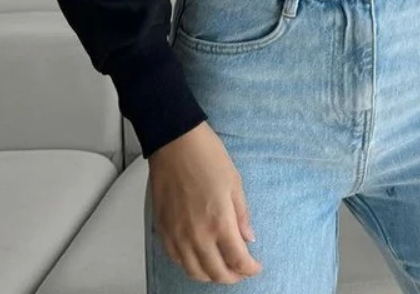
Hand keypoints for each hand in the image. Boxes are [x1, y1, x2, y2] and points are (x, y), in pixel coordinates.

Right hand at [148, 120, 262, 283]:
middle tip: (241, 270)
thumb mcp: (235, 182)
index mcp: (219, 222)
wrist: (175, 142)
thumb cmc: (206, 155)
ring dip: (210, 275)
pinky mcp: (163, 229)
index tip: (255, 266)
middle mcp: (197, 235)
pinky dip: (189, 264)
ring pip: (194, 272)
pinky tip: (198, 256)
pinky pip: (176, 259)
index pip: (238, 260)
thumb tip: (248, 237)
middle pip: (216, 273)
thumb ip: (242, 214)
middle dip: (233, 276)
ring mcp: (177, 234)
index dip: (250, 269)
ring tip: (221, 267)